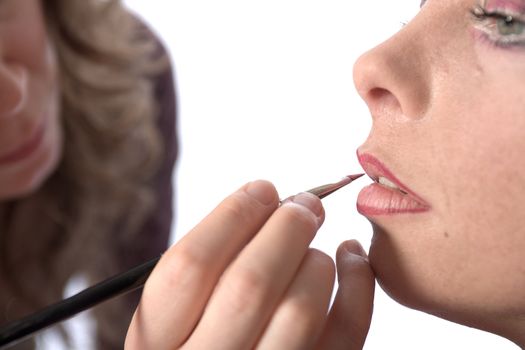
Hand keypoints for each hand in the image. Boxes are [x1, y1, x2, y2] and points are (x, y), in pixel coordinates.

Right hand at [125, 180, 374, 348]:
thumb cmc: (203, 333)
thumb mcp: (178, 311)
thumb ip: (208, 265)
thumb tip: (268, 202)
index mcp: (159, 341)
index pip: (190, 264)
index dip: (232, 215)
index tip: (262, 188)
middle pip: (250, 283)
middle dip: (285, 228)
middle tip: (304, 203)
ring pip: (300, 310)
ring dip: (316, 259)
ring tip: (313, 244)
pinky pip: (346, 331)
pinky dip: (358, 283)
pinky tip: (350, 256)